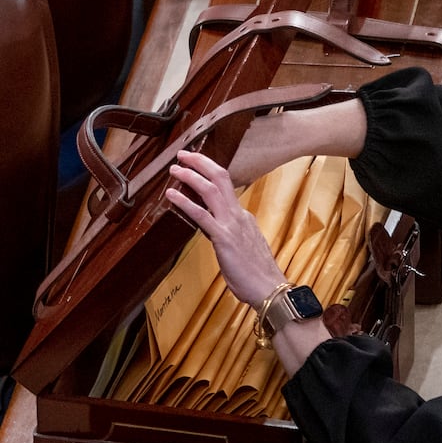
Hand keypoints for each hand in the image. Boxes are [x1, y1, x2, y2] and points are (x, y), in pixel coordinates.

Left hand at [166, 151, 283, 308]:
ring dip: (191, 175)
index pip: (226, 187)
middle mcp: (238, 215)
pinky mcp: (223, 237)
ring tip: (175, 168)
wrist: (269, 288)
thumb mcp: (245, 247)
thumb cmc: (257, 274)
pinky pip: (201, 215)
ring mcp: (232, 224)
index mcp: (243, 217)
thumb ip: (232, 236)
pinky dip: (185, 201)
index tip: (196, 165)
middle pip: (221, 177)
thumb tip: (219, 233)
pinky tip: (171, 194)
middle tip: (184, 153)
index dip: (209, 173)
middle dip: (201, 162)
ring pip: (211, 189)